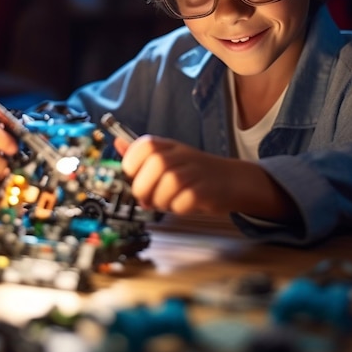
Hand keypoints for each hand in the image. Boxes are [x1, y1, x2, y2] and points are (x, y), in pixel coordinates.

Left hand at [114, 135, 235, 213]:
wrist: (233, 180)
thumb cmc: (196, 172)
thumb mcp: (169, 158)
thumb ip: (143, 155)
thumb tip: (118, 143)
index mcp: (169, 146)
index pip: (144, 145)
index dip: (133, 163)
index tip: (134, 176)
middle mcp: (182, 155)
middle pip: (155, 165)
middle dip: (144, 187)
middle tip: (147, 198)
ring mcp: (196, 172)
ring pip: (169, 184)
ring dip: (161, 200)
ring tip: (165, 202)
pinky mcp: (206, 190)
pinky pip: (184, 201)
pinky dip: (178, 208)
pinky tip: (181, 205)